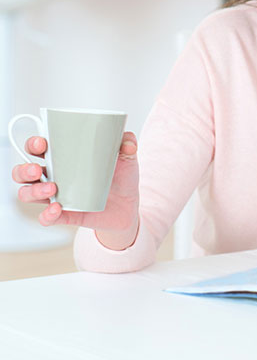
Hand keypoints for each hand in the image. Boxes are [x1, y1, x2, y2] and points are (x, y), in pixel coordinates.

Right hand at [11, 132, 140, 249]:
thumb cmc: (121, 178)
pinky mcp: (64, 215)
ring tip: (51, 189)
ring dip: (33, 191)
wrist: (129, 206)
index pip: (38, 148)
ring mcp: (57, 196)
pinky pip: (46, 218)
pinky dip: (47, 215)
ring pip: (28, 194)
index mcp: (64, 158)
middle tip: (37, 170)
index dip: (33, 144)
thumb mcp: (127, 158)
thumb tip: (128, 141)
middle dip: (24, 170)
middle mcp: (54, 176)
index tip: (42, 143)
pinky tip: (57, 209)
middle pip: (24, 172)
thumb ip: (128, 144)